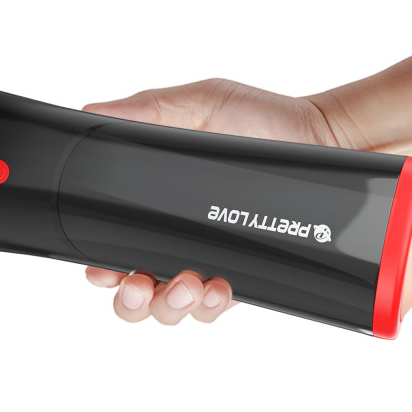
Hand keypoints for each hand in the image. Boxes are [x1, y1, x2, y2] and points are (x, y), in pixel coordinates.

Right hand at [82, 78, 339, 324]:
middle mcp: (174, 233)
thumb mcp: (198, 104)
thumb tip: (92, 114)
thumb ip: (146, 110)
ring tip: (186, 284)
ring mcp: (205, 256)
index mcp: (154, 198)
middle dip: (129, 297)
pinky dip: (208, 305)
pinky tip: (216, 286)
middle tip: (140, 283)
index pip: (112, 242)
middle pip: (132, 288)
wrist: (319, 139)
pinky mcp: (238, 272)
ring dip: (168, 305)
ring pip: (169, 306)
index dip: (99, 263)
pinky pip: (212, 307)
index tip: (101, 266)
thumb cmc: (260, 119)